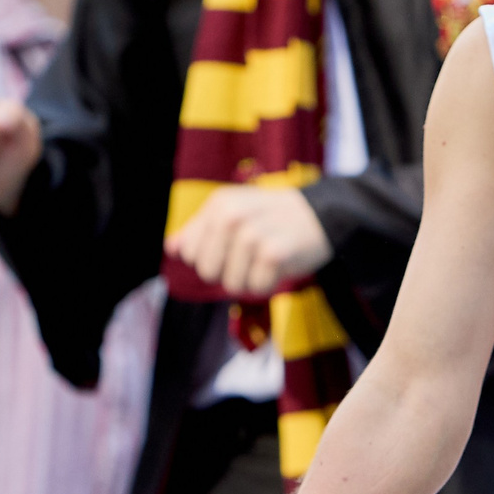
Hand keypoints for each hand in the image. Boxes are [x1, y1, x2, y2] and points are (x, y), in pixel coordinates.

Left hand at [166, 185, 332, 299]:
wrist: (321, 216)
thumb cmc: (272, 220)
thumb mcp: (234, 215)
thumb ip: (200, 231)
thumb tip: (172, 248)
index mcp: (218, 205)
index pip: (189, 253)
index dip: (211, 258)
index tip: (232, 247)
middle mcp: (231, 215)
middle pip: (207, 272)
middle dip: (229, 273)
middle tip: (252, 257)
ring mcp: (251, 234)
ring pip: (232, 284)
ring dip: (251, 280)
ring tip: (267, 260)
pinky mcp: (273, 253)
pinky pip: (256, 289)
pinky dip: (268, 285)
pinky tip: (280, 266)